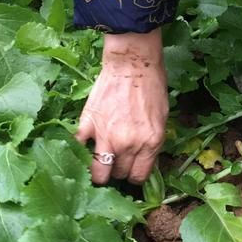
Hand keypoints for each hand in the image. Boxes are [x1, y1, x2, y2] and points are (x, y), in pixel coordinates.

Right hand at [75, 30, 168, 184]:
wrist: (133, 65)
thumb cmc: (152, 88)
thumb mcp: (162, 120)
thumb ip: (152, 144)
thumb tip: (144, 162)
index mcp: (151, 143)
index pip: (139, 176)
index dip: (135, 176)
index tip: (131, 171)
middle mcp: (129, 145)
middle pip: (119, 174)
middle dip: (119, 171)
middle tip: (117, 162)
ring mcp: (106, 137)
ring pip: (98, 172)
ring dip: (100, 171)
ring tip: (100, 165)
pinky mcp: (88, 125)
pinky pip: (79, 148)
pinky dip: (80, 151)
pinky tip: (84, 149)